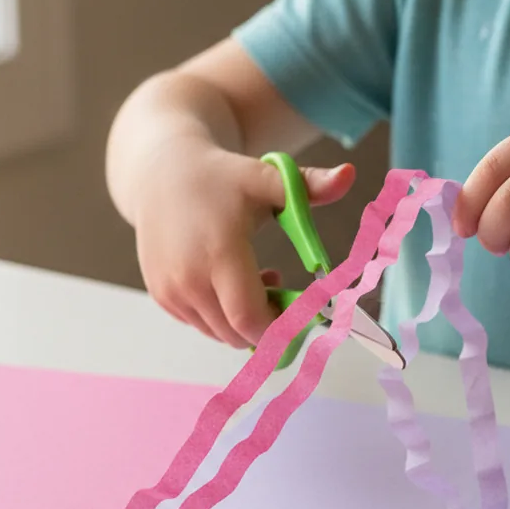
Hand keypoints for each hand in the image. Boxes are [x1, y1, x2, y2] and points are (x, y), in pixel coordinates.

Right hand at [133, 139, 354, 346]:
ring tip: (255, 281)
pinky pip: (200, 324)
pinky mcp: (161, 296)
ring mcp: (171, 291)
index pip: (249, 319)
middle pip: (237, 334)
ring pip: (219, 333)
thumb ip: (310, 185)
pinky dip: (220, 316)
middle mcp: (189, 279)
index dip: (280, 329)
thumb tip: (350, 175)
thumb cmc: (220, 177)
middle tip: (283, 292)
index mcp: (220, 252)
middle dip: (267, 325)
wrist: (160, 174)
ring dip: (243, 321)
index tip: (302, 316)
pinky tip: (227, 282)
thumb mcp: (267, 177)